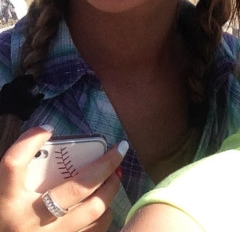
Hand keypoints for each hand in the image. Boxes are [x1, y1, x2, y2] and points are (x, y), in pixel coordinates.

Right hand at [0, 126, 127, 230]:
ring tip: (113, 178)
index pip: (13, 164)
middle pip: (76, 188)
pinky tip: (101, 203)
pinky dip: (104, 214)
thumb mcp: (6, 190)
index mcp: (7, 201)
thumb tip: (48, 132)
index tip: (48, 128)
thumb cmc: (8, 215)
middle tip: (118, 152)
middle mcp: (27, 221)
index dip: (29, 142)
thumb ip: (24, 167)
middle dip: (105, 166)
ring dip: (109, 190)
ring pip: (93, 211)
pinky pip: (94, 230)